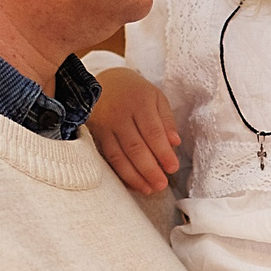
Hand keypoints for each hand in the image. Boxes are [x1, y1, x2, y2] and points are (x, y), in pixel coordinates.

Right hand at [90, 69, 182, 194]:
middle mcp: (120, 114)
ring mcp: (105, 126)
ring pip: (119, 156)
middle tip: (162, 184)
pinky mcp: (95, 135)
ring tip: (149, 189)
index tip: (173, 168)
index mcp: (139, 102)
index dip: (163, 152)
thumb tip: (175, 142)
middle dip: (150, 169)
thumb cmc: (136, 92)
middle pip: (135, 147)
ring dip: (135, 176)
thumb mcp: (156, 97)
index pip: (152, 132)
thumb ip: (166, 120)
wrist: (105, 82)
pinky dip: (121, 173)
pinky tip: (133, 183)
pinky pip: (108, 158)